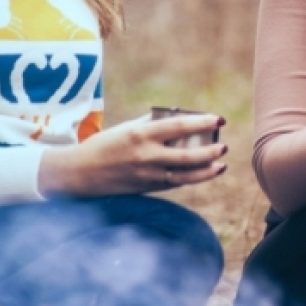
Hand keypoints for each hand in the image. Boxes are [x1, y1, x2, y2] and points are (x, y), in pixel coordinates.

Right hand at [38, 113, 227, 197]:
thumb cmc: (105, 145)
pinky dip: (191, 179)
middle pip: (187, 155)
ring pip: (185, 175)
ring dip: (206, 171)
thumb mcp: (127, 128)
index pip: (179, 126)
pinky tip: (204, 173)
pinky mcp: (147, 188)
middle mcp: (146, 155)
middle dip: (210, 151)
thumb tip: (179, 116)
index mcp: (141, 134)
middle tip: (223, 146)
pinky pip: (175, 184)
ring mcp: (147, 175)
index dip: (202, 122)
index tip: (219, 119)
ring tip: (221, 165)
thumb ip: (152, 123)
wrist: (81, 173)